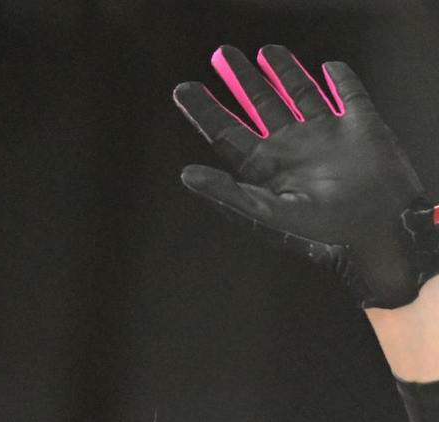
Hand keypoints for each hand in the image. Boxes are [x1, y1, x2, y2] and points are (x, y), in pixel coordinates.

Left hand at [174, 45, 438, 308]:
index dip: (206, 110)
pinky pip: (348, 95)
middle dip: (240, 81)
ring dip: (283, 72)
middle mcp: (290, 149)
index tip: (184, 89)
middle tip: (221, 56)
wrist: (377, 228)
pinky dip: (340, 79)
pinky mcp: (359, 125)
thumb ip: (225, 191)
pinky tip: (329, 67)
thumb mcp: (266, 211)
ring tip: (265, 51)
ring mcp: (323, 136)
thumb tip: (186, 175)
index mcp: (265, 168)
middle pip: (259, 106)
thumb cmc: (322, 230)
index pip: (227, 132)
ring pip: (298, 93)